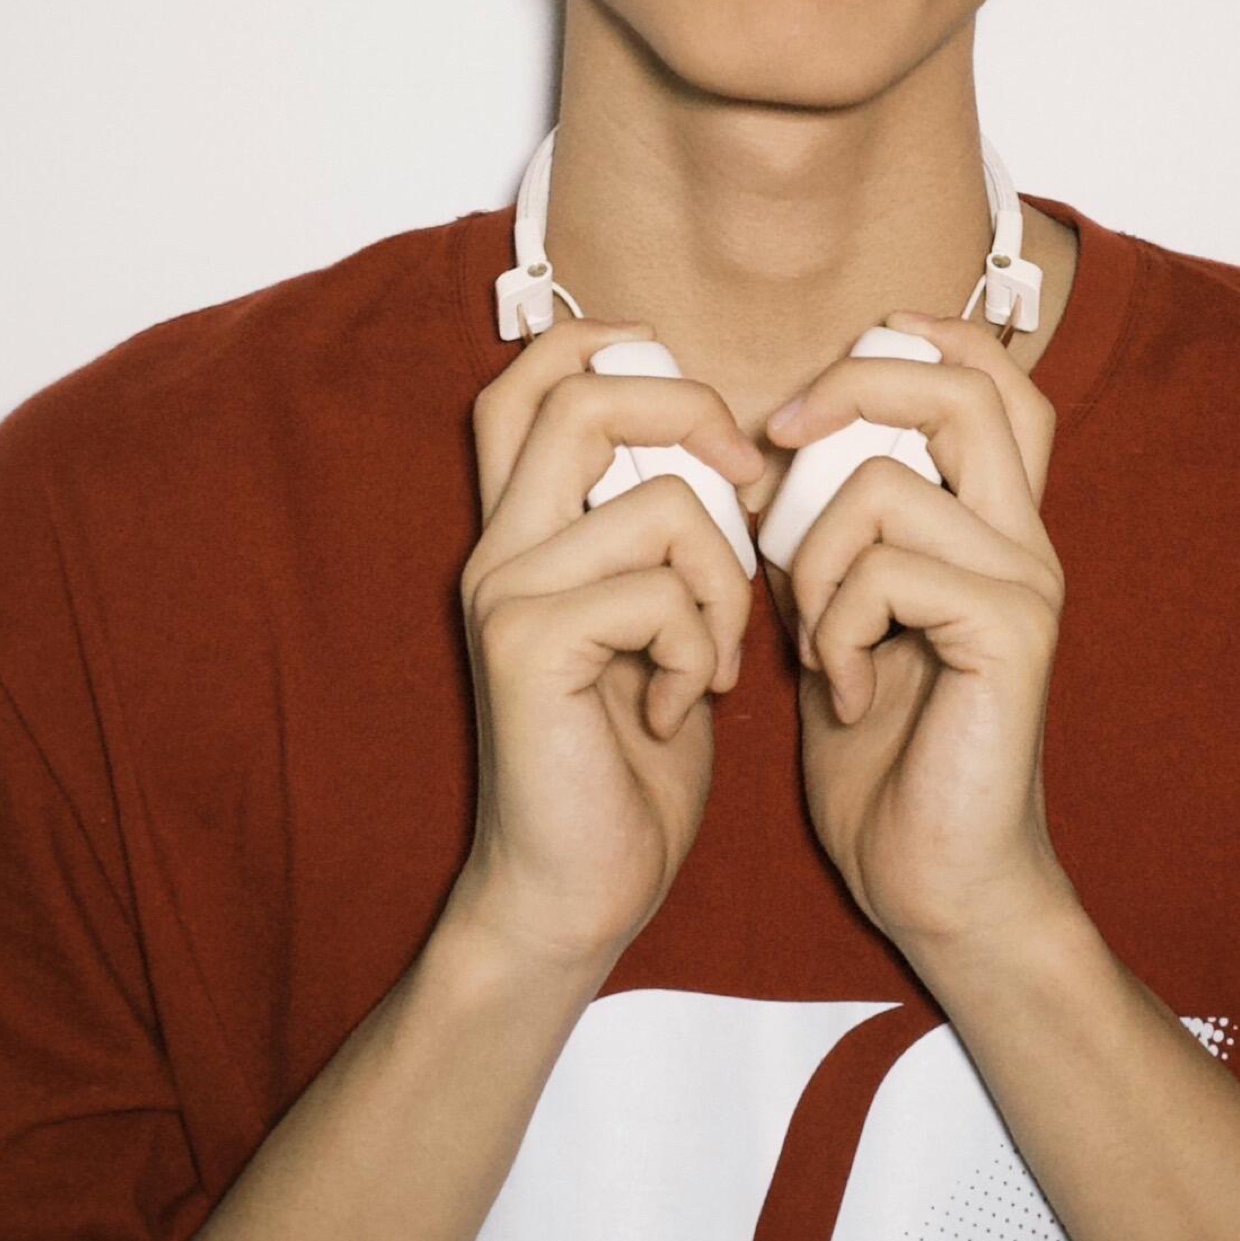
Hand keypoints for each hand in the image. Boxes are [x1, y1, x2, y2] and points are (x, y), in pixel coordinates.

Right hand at [440, 316, 763, 976]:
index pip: (531, 379)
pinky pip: (657, 588)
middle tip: (741, 483)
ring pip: (655, 499)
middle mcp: (498, 545)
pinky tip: (678, 706)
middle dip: (688, 413)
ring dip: (721, 576)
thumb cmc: (629, 762)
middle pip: (578, 395)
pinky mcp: (526, 644)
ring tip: (712, 655)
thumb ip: (664, 536)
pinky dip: (700, 646)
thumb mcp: (656, 622)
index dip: (608, 347)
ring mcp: (504, 591)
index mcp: (523, 530)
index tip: (701, 409)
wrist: (572, 894)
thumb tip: (732, 451)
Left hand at [766, 310, 1079, 952]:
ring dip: (811, 558)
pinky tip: (844, 690)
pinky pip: (886, 569)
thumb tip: (767, 453)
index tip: (807, 399)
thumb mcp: (834, 614)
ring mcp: (1027, 581)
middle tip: (780, 438)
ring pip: (885, 484)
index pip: (985, 373)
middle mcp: (1025, 536)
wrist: (937, 882)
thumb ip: (822, 531)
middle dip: (853, 387)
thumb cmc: (882, 755)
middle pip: (965, 382)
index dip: (906, 344)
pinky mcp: (1012, 635)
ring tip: (816, 641)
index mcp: (990, 521)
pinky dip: (834, 625)